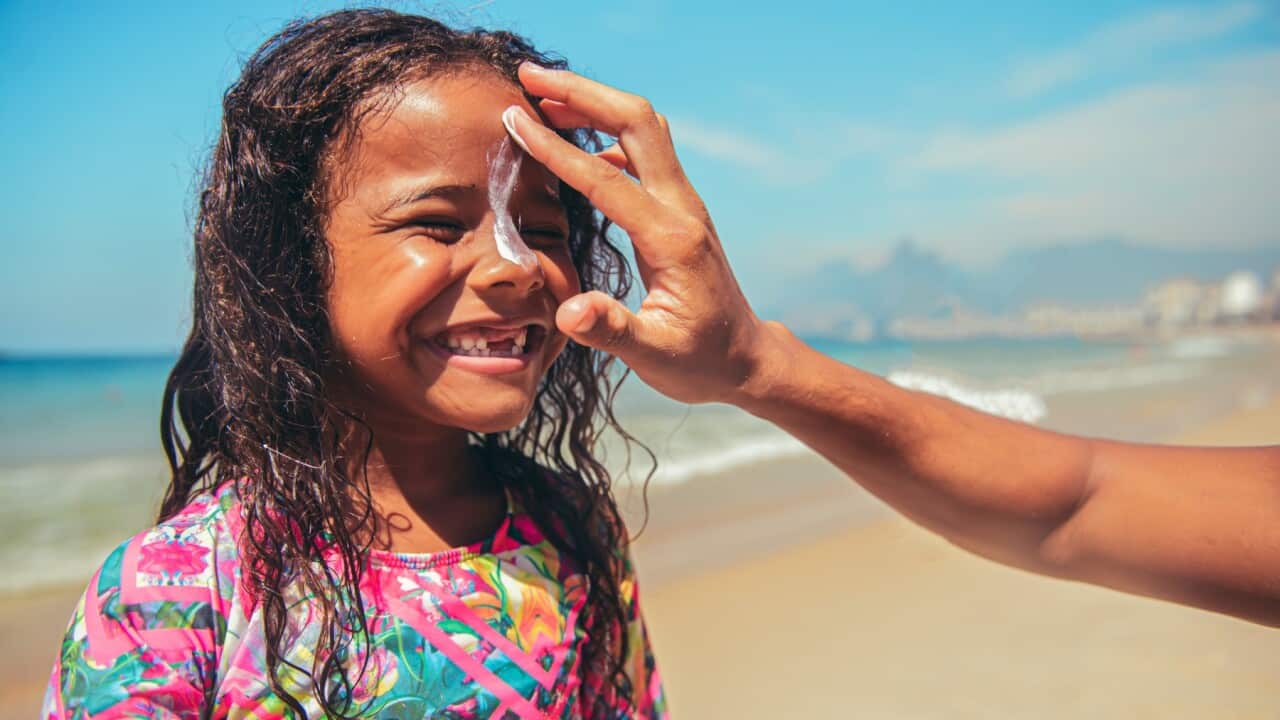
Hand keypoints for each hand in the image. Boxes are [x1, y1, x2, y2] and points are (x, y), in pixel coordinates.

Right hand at [504, 63, 773, 405]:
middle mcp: (682, 208)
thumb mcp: (654, 357)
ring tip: (541, 98)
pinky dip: (606, 132)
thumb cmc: (700, 361)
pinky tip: (575, 143)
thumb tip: (568, 312)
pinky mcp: (678, 208)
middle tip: (528, 76)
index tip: (514, 120)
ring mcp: (684, 203)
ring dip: (595, 104)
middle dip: (583, 92)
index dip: (556, 147)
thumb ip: (611, 330)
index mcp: (671, 239)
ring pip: (643, 128)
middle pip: (638, 121)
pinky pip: (644, 151)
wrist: (745, 359)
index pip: (605, 177)